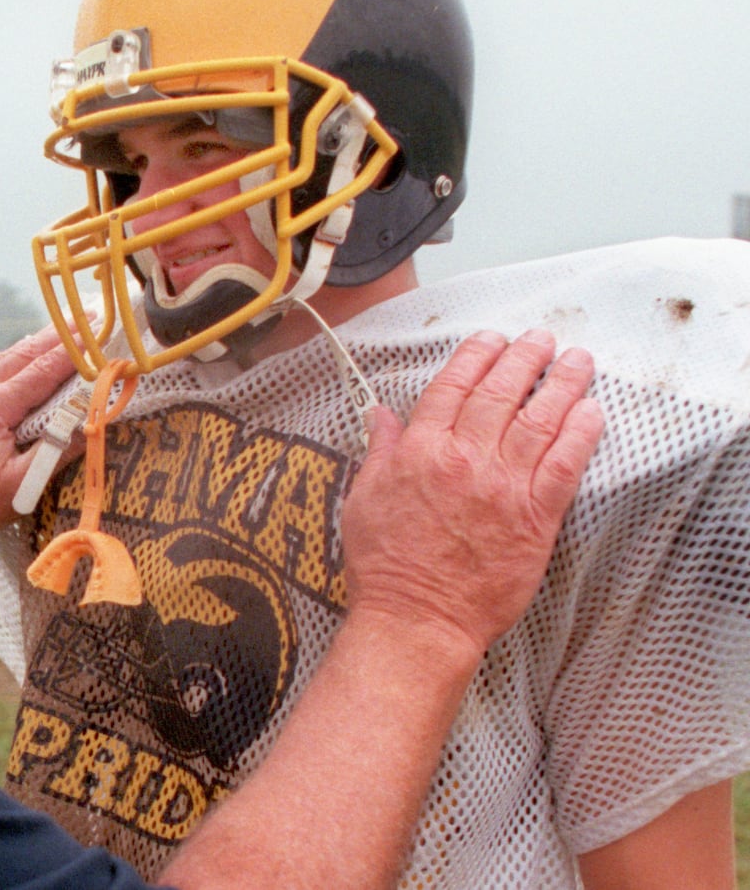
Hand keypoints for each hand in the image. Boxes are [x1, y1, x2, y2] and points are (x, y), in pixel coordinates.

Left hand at [0, 325, 79, 546]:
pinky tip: (32, 351)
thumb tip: (90, 423)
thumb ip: (56, 452)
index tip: (98, 332)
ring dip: (40, 341)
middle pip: (25, 353)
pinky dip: (19, 356)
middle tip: (91, 316)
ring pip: (8, 356)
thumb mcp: (22, 487)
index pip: (42, 371)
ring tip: (70, 326)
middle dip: (60, 334)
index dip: (73, 351)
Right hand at [342, 329, 603, 654]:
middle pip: (500, 393)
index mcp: (420, 451)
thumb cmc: (386, 565)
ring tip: (576, 360)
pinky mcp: (534, 517)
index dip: (475, 356)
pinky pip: (563, 465)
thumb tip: (380, 414)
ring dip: (561, 383)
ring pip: (538, 420)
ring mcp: (502, 486)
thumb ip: (381, 451)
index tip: (491, 339)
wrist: (417, 618)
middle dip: (524, 358)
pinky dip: (580, 434)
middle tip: (541, 338)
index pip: (452, 386)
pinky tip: (591, 411)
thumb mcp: (365, 497)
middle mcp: (464, 459)